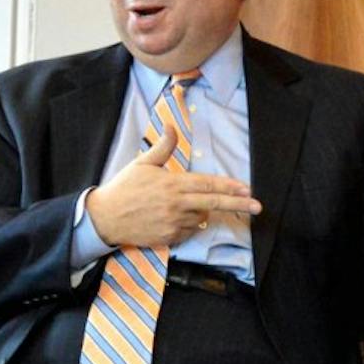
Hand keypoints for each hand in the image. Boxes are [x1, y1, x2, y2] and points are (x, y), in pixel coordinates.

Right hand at [86, 125, 260, 248]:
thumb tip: (172, 126)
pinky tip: (175, 218)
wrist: (105, 218)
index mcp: (172, 184)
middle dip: (238, 205)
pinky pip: (190, 231)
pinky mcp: (169, 237)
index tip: (246, 189)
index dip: (229, 186)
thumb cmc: (124, 188)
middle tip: (258, 207)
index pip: (207, 185)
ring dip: (202, 212)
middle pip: (213, 204)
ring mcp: (173, 223)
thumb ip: (162, 147)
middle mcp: (176, 204)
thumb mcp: (142, 163)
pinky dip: (190, 225)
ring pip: (202, 218)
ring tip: (182, 205)